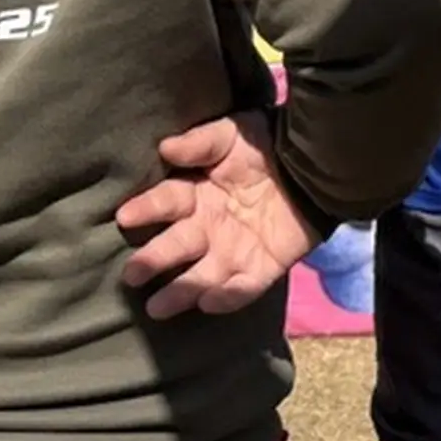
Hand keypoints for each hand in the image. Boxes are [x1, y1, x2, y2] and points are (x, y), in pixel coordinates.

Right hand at [117, 113, 323, 318]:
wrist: (315, 164)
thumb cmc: (263, 146)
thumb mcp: (233, 134)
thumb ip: (201, 142)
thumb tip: (166, 148)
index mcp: (196, 194)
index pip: (165, 202)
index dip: (146, 208)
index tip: (125, 216)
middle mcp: (208, 226)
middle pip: (176, 246)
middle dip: (153, 260)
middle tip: (132, 274)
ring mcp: (233, 251)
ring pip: (201, 276)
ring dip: (180, 291)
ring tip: (157, 306)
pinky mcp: (261, 268)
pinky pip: (242, 288)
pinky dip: (227, 297)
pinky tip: (209, 302)